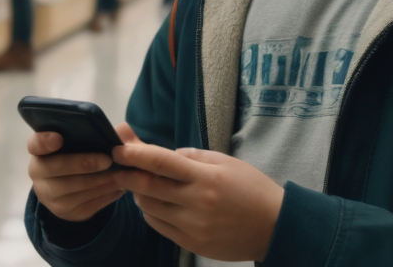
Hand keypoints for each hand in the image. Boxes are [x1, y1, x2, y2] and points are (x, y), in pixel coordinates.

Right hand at [27, 132, 125, 222]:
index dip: (44, 141)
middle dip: (83, 164)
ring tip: (120, 174)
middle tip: (108, 160)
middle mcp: (39, 174)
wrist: (70, 190)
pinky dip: (106, 194)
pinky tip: (119, 187)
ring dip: (100, 181)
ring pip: (75, 189)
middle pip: (56, 169)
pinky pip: (88, 204)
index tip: (59, 138)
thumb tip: (123, 129)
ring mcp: (50, 197)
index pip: (35, 144)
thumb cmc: (76, 156)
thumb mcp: (81, 144)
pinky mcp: (66, 212)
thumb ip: (99, 133)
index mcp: (40, 152)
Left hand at [111, 124, 283, 261]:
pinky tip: (157, 203)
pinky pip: (159, 226)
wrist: (274, 226)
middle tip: (118, 166)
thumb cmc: (251, 189)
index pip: (161, 162)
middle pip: (148, 187)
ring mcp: (193, 226)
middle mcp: (197, 203)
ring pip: (149, 208)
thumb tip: (161, 154)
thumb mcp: (225, 162)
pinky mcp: (191, 243)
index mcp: (206, 177)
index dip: (135, 154)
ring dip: (139, 194)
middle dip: (127, 175)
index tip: (118, 149)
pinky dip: (151, 212)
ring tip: (143, 184)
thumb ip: (191, 157)